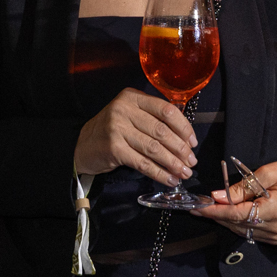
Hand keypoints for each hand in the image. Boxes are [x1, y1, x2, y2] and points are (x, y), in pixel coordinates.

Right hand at [74, 88, 196, 187]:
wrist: (83, 145)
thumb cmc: (113, 130)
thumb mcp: (130, 114)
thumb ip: (153, 117)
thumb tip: (185, 137)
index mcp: (132, 97)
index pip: (166, 110)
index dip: (183, 127)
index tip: (193, 142)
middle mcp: (124, 109)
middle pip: (161, 130)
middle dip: (181, 149)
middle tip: (191, 162)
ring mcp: (117, 128)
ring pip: (154, 148)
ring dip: (173, 163)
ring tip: (184, 173)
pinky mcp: (114, 148)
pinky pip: (143, 163)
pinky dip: (159, 173)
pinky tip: (169, 179)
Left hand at [194, 157, 276, 244]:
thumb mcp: (268, 172)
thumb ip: (242, 187)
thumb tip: (217, 197)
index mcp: (275, 210)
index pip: (236, 214)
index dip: (214, 211)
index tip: (197, 207)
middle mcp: (276, 228)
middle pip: (237, 225)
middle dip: (216, 215)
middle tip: (196, 206)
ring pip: (242, 230)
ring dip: (224, 220)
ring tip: (207, 209)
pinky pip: (251, 232)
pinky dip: (237, 223)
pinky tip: (227, 213)